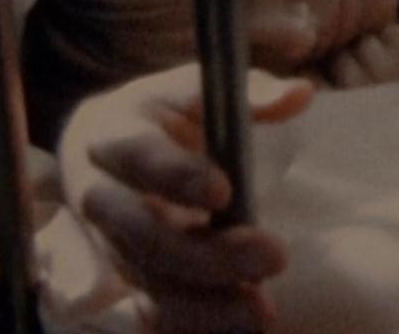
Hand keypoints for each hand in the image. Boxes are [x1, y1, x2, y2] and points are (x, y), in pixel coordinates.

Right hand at [59, 64, 312, 332]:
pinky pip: (150, 316)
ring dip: (204, 306)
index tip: (225, 191)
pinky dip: (192, 328)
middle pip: (140, 234)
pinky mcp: (123, 282)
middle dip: (205, 253)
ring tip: (262, 312)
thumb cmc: (164, 114)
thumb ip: (245, 91)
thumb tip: (301, 94)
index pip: (136, 157)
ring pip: (146, 284)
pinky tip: (239, 331)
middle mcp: (97, 196)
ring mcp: (106, 246)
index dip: (175, 177)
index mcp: (109, 135)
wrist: (110, 154)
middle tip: (274, 257)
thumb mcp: (196, 89)